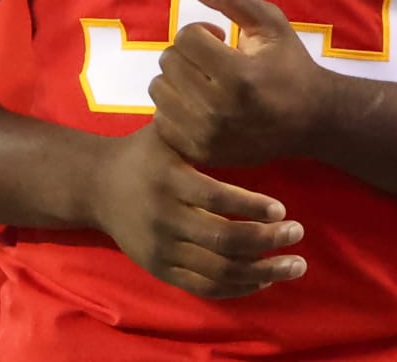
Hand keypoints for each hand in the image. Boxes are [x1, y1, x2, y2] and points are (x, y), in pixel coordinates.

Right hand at [89, 124, 306, 299]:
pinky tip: (264, 280)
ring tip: (295, 264)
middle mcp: (164, 218)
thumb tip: (245, 107)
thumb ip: (200, 126)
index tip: (282, 209)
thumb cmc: (144, 152)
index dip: (251, 206)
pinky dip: (237, 288)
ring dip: (262, 271)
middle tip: (298, 234)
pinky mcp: (159, 269)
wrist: (97, 187)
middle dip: (266, 240)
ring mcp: (161, 249)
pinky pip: (203, 287)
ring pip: (218, 271)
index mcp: (169, 180)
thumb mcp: (167, 132)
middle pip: (222, 240)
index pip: (216, 198)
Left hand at [150, 0, 331, 167]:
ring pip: (159, 90)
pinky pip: (161, 121)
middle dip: (188, 53)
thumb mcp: (271, 24)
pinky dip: (174, 108)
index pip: (186, 37)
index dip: (200, 30)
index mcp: (238, 75)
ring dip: (177, 79)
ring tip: (203, 80)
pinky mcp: (200, 153)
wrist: (311, 120)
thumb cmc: (290, 65)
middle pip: (169, 61)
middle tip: (212, 59)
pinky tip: (198, 103)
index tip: (219, 38)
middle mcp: (219, 109)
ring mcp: (207, 135)